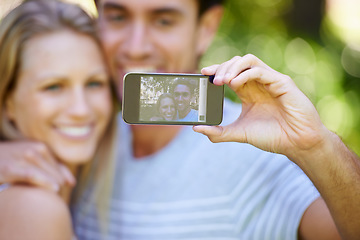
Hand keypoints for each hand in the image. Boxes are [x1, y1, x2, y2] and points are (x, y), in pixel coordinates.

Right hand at [0, 141, 74, 190]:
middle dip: (58, 184)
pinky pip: (32, 175)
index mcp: (41, 146)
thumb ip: (53, 168)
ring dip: (54, 186)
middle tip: (55, 195)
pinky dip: (45, 182)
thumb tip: (72, 183)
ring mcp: (22, 157)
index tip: (65, 189)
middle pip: (56, 173)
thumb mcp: (32, 158)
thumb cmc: (11, 159)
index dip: (63, 179)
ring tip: (53, 196)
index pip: (59, 167)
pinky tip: (54, 189)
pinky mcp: (10, 168)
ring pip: (47, 174)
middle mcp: (34, 149)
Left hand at [194, 55, 329, 160]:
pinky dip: (245, 73)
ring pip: (248, 60)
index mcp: (248, 92)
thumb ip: (218, 132)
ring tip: (222, 81)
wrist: (297, 143)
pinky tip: (235, 84)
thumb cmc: (272, 137)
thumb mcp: (239, 133)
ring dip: (232, 67)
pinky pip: (260, 70)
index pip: (230, 73)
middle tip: (212, 80)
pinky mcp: (282, 82)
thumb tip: (196, 128)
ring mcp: (270, 80)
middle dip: (222, 68)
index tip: (203, 73)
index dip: (216, 70)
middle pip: (237, 63)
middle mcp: (258, 83)